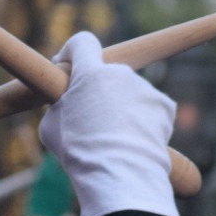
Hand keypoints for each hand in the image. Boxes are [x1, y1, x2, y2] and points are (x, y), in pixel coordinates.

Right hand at [37, 32, 179, 215]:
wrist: (120, 173)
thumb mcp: (51, 126)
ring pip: (129, 93)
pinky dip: (143, 121)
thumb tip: (66, 106)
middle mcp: (120, 72)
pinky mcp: (165, 105)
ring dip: (122, 108)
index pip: (82, 42)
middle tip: (92, 119)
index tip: (68, 66)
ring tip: (115, 139)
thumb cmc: (79, 151)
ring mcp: (145, 88)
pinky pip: (150, 108)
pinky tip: (134, 142)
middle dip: (99, 90)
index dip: (73, 52)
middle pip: (107, 74)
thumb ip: (60, 105)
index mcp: (89, 73)